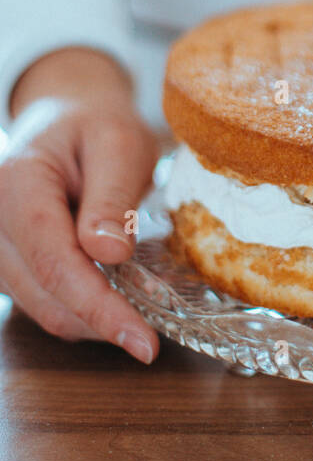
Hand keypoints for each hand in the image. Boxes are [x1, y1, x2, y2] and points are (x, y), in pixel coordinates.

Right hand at [0, 48, 159, 361]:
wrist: (68, 118)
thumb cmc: (96, 126)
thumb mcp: (119, 143)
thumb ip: (112, 196)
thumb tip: (109, 253)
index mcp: (16, 184)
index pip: (53, 260)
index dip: (98, 306)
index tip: (143, 341)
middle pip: (43, 294)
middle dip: (99, 323)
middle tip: (151, 341)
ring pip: (41, 307)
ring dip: (90, 321)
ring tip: (138, 319)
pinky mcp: (10, 264)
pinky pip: (42, 301)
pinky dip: (80, 310)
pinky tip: (114, 304)